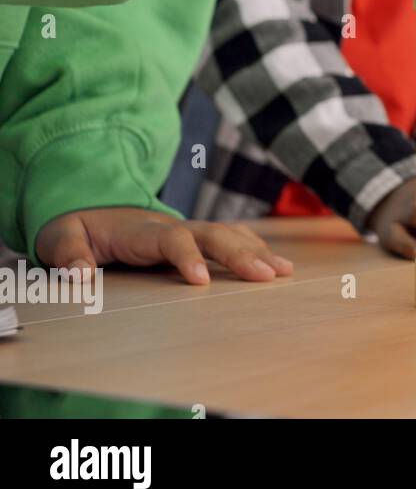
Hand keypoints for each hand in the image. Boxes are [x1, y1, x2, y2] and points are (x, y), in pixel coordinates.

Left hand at [35, 208, 293, 284]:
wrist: (92, 207)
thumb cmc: (78, 228)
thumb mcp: (59, 237)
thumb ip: (68, 254)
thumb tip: (81, 276)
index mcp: (140, 230)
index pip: (171, 239)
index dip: (187, 257)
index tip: (201, 281)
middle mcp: (172, 226)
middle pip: (213, 234)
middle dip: (241, 254)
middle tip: (267, 276)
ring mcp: (189, 229)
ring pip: (229, 235)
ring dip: (257, 252)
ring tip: (283, 272)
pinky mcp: (198, 238)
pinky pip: (233, 239)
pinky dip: (258, 250)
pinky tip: (279, 265)